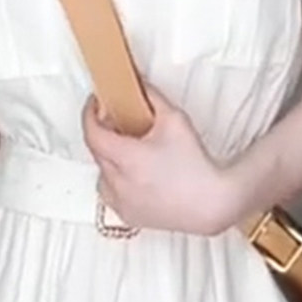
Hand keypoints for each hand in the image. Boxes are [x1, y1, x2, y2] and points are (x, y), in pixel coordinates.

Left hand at [83, 90, 242, 238]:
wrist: (212, 202)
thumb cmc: (195, 164)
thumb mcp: (175, 119)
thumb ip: (153, 97)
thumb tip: (139, 84)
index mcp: (126, 158)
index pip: (92, 132)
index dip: (90, 114)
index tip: (96, 103)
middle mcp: (118, 183)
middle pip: (97, 151)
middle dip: (103, 133)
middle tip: (118, 121)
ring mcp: (121, 202)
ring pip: (102, 173)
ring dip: (109, 159)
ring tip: (130, 151)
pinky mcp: (129, 216)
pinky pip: (111, 193)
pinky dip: (116, 181)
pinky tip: (135, 175)